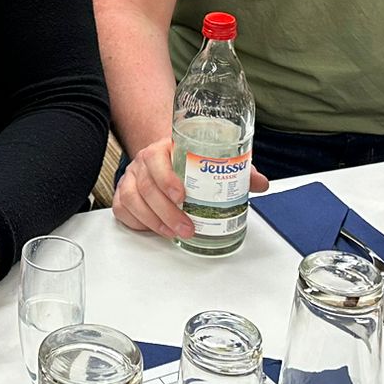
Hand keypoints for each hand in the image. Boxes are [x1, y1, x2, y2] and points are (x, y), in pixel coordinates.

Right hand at [110, 135, 267, 239]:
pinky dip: (139, 223)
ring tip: (174, 233)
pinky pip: (124, 211)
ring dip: (154, 221)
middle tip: (186, 227)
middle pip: (147, 186)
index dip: (166, 178)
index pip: (156, 159)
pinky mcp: (123, 196)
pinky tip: (156, 229)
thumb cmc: (187, 161)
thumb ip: (236, 170)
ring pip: (132, 200)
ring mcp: (130, 179)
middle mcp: (142, 163)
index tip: (181, 196)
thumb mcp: (211, 160)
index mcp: (163, 149)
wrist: (165, 158)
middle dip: (167, 212)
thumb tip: (260, 183)